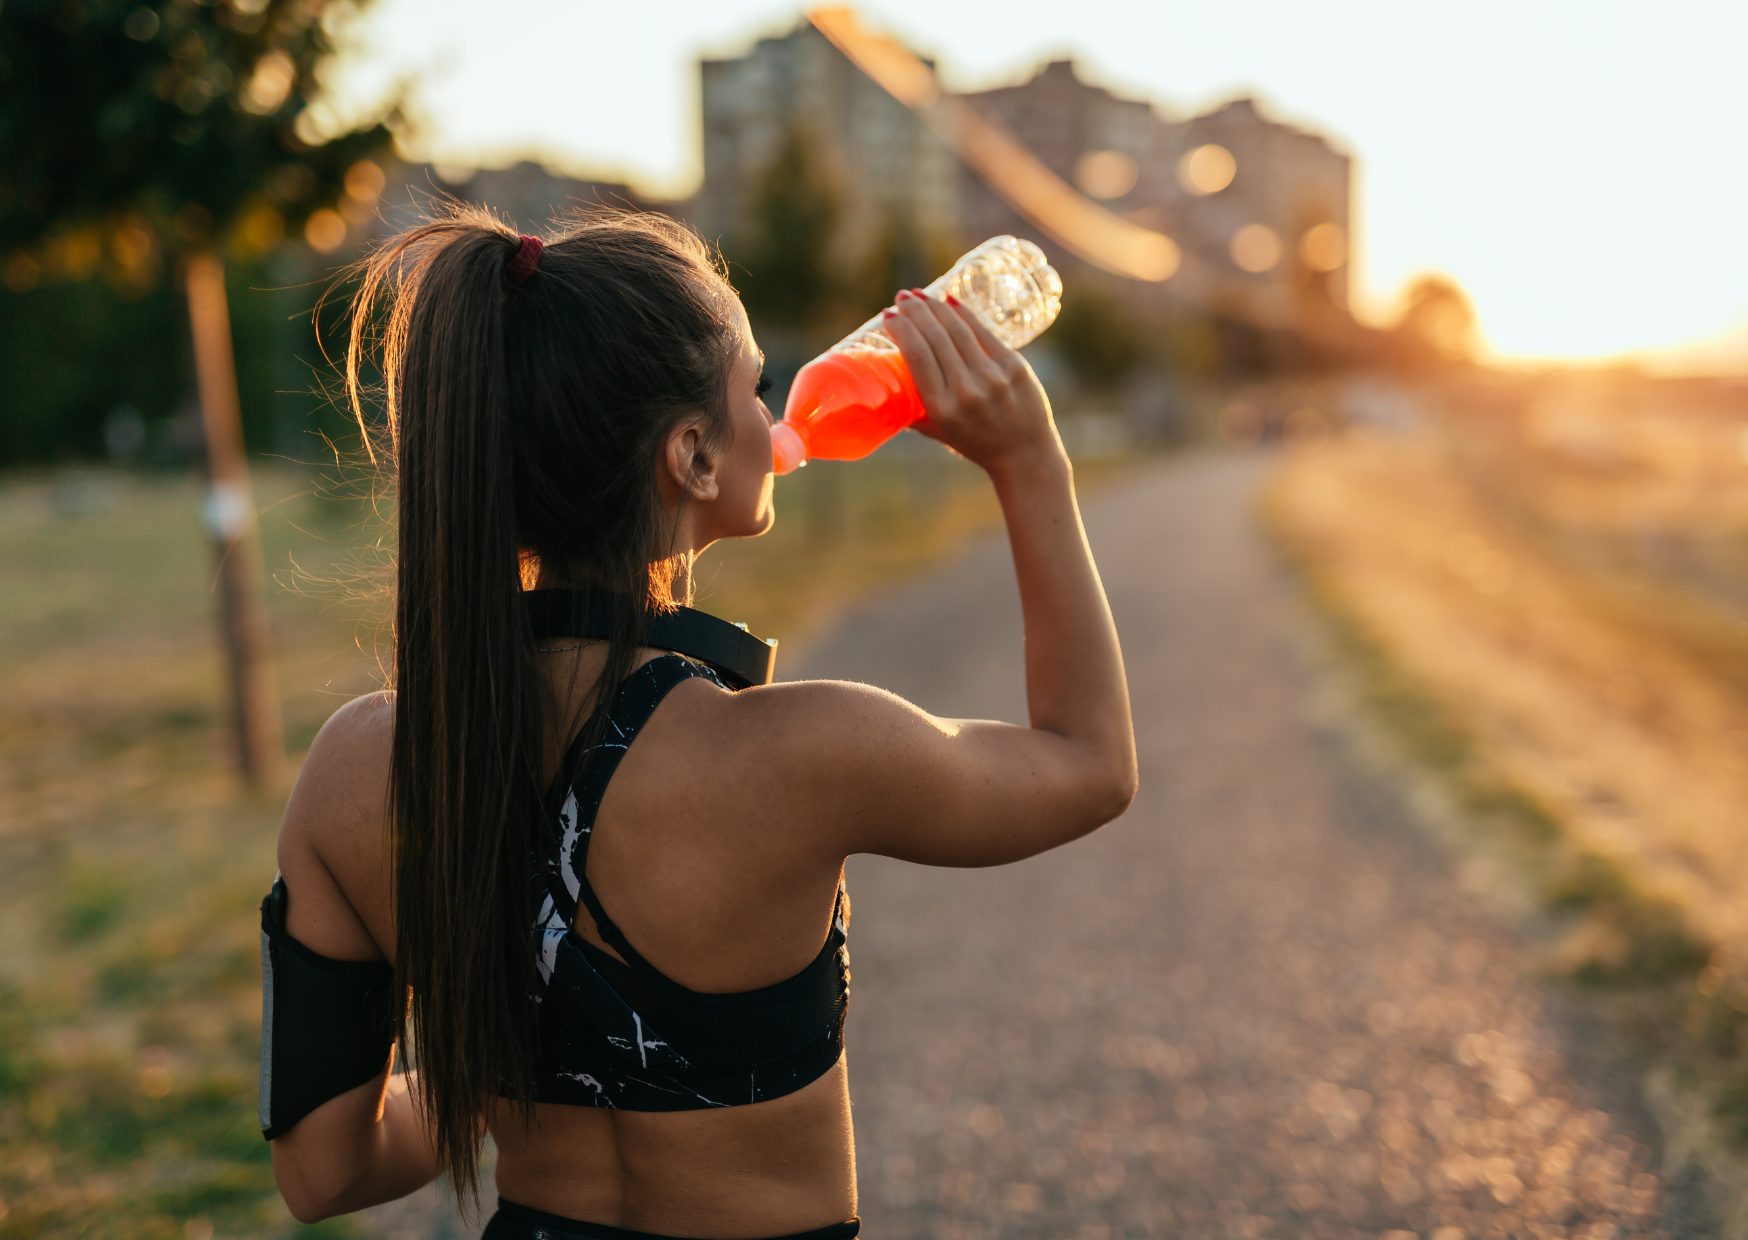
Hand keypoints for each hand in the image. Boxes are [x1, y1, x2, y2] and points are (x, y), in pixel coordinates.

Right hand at [882, 290, 1062, 477]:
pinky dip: (965, 313)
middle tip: (902, 298)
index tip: (888, 315)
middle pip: (935, 337)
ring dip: (935, 307)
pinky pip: (984, 332)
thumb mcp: (938, 433)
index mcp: (942, 409)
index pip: (917, 355)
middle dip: (915, 311)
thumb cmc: (976, 444)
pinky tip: (949, 300)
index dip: (901, 329)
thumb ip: (912, 412)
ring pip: (958, 330)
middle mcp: (966, 391)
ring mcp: (993, 376)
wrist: (1025, 456)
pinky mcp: (1014, 366)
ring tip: (920, 296)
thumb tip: (884, 388)